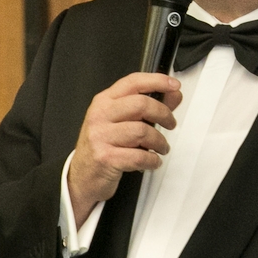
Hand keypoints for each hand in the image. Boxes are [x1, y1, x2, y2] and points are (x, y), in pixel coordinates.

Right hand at [67, 73, 181, 221]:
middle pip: (141, 104)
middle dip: (163, 114)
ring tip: (160, 147)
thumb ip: (150, 107)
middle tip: (170, 123)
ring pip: (142, 131)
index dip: (157, 81)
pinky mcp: (105, 158)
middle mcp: (100, 115)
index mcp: (104, 101)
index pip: (133, 82)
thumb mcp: (122, 121)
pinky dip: (152, 160)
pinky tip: (152, 161)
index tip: (174, 85)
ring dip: (159, 142)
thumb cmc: (103, 146)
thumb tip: (173, 95)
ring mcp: (100, 136)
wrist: (83, 176)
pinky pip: (139, 156)